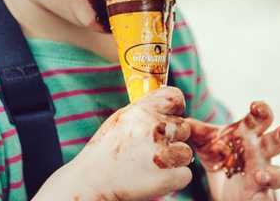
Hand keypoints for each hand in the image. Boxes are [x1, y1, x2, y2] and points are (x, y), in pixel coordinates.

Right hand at [37, 86, 193, 200]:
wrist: (93, 182)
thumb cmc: (106, 151)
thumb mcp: (121, 119)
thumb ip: (145, 110)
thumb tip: (166, 103)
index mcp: (142, 111)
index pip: (175, 98)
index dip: (176, 108)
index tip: (170, 117)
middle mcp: (154, 128)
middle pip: (184, 127)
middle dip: (173, 138)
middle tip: (151, 149)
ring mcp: (163, 153)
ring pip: (186, 152)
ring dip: (174, 160)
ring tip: (150, 165)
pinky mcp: (170, 176)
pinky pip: (185, 174)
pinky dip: (173, 178)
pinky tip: (153, 178)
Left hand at [185, 101, 279, 200]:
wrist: (225, 187)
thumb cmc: (222, 156)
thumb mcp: (205, 142)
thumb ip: (194, 130)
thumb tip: (179, 120)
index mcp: (248, 134)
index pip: (259, 118)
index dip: (261, 111)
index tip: (255, 106)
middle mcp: (260, 152)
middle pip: (277, 141)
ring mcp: (263, 174)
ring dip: (274, 174)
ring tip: (262, 175)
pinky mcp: (261, 195)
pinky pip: (267, 197)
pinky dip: (264, 198)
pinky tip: (259, 198)